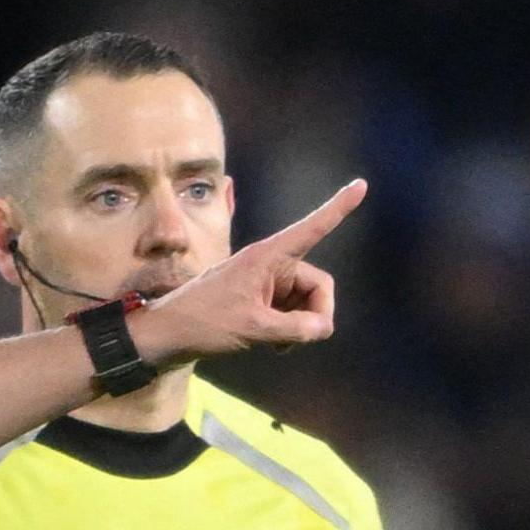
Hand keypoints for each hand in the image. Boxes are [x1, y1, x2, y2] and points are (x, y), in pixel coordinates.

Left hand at [132, 180, 366, 361]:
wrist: (168, 335)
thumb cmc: (204, 323)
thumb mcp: (253, 329)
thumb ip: (295, 329)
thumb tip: (323, 328)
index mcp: (268, 257)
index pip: (311, 229)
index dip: (338, 208)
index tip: (361, 184)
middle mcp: (271, 264)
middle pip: (318, 285)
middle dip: (315, 313)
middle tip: (299, 339)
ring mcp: (267, 282)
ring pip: (306, 302)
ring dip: (300, 325)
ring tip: (276, 344)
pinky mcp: (261, 298)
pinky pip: (292, 311)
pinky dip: (290, 329)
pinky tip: (274, 345)